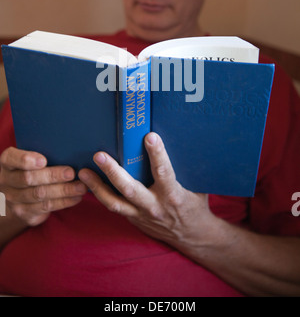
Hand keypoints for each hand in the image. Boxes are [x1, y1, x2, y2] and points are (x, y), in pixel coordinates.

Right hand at [0, 147, 86, 226]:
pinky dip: (64, 202)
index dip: (26, 160)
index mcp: (7, 161)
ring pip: (40, 194)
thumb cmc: (30, 168)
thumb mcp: (30, 157)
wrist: (17, 194)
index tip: (43, 160)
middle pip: (28, 178)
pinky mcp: (25, 212)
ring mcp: (14, 198)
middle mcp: (7, 180)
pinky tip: (76, 197)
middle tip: (71, 173)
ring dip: (63, 190)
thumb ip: (42, 152)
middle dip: (52, 175)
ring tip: (81, 187)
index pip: (12, 159)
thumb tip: (68, 147)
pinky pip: (46, 206)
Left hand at [79, 132, 214, 253]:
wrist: (192, 236)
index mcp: (173, 195)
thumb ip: (185, 168)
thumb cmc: (195, 205)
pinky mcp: (133, 219)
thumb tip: (177, 140)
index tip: (150, 136)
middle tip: (99, 155)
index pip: (164, 172)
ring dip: (97, 186)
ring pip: (114, 202)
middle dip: (113, 171)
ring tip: (83, 172)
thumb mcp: (196, 186)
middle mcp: (155, 206)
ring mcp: (141, 215)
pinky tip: (89, 183)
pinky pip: (115, 207)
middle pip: (129, 189)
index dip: (157, 154)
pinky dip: (100, 195)